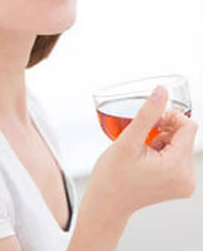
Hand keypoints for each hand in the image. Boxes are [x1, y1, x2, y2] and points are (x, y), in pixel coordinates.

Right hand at [85, 85, 198, 217]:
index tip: (149, 121)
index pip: (188, 126)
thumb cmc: (112, 176)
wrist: (106, 203)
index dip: (168, 117)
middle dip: (164, 128)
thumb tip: (161, 91)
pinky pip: (178, 156)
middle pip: (186, 135)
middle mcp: (187, 178)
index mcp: (178, 167)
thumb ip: (147, 114)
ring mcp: (184, 184)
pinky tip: (146, 156)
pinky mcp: (179, 185)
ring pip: (181, 144)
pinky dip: (163, 150)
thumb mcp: (127, 142)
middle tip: (142, 134)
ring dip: (162, 138)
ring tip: (141, 147)